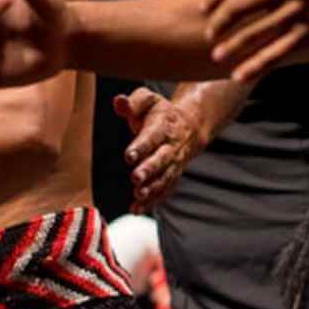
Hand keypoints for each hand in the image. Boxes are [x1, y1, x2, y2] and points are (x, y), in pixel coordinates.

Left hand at [115, 89, 202, 209]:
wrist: (189, 126)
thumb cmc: (159, 112)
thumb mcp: (148, 100)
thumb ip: (133, 102)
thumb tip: (119, 102)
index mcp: (163, 125)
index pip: (152, 136)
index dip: (141, 146)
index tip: (129, 156)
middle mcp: (171, 146)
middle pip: (161, 159)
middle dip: (149, 169)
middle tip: (135, 178)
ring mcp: (173, 163)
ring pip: (164, 177)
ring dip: (152, 187)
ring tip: (138, 195)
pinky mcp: (171, 175)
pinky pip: (163, 189)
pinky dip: (152, 200)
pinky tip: (136, 208)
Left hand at [204, 0, 308, 82]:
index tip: (203, 8)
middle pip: (242, 7)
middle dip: (220, 24)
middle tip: (207, 35)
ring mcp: (302, 10)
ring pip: (259, 32)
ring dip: (235, 47)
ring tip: (217, 56)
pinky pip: (281, 52)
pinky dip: (259, 65)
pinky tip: (242, 74)